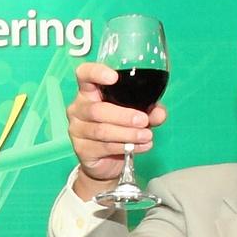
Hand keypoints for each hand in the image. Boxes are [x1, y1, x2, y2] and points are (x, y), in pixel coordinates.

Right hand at [66, 63, 159, 196]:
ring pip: (102, 130)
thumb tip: (159, 113)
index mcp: (89, 92)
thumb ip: (149, 110)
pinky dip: (126, 146)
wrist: (106, 162)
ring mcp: (77, 130)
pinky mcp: (82, 150)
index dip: (96, 73)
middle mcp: (78, 108)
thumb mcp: (136, 115)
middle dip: (123, 115)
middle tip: (144, 120)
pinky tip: (142, 146)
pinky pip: (104, 147)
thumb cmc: (118, 129)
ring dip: (128, 133)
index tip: (114, 77)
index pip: (84, 74)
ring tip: (147, 135)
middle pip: (96, 110)